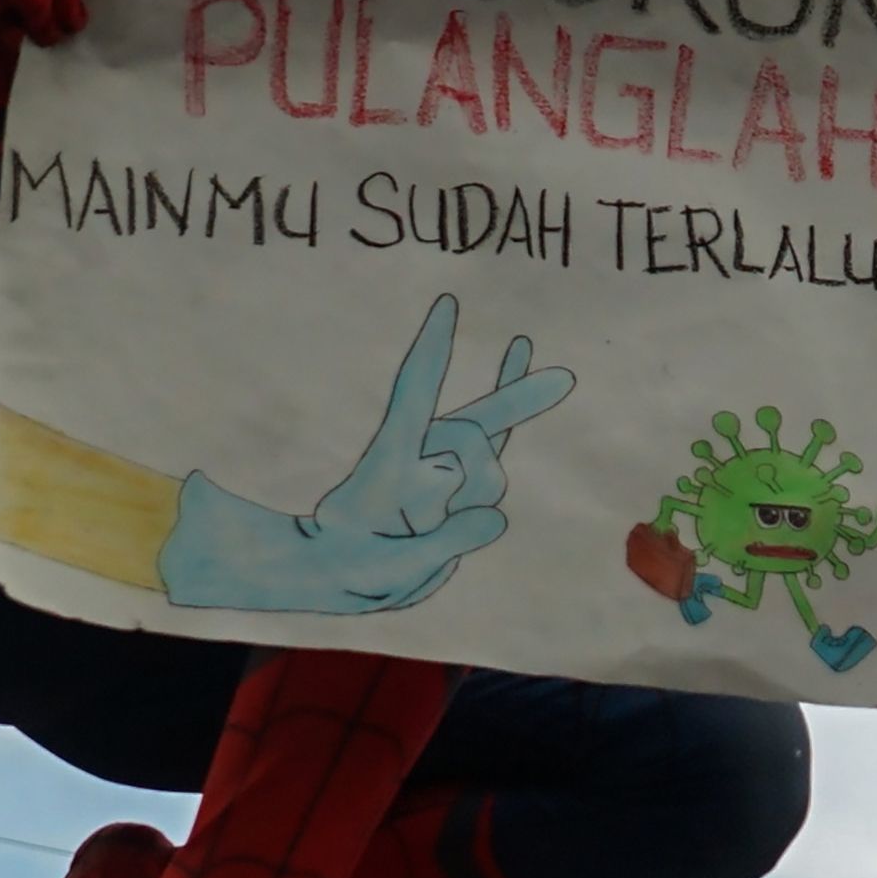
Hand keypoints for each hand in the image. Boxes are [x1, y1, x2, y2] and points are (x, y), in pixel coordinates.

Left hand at [157, 293, 576, 615]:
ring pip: (490, 473)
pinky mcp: (461, 478)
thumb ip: (448, 542)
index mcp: (392, 461)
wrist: (342, 572)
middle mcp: (420, 450)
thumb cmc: (355, 566)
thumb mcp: (394, 566)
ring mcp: (441, 460)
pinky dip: (515, 401)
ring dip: (472, 508)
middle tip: (438, 507)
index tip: (447, 306)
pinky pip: (497, 437)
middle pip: (469, 435)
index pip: (415, 395)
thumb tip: (498, 517)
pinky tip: (535, 359)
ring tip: (427, 534)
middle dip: (468, 475)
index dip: (432, 353)